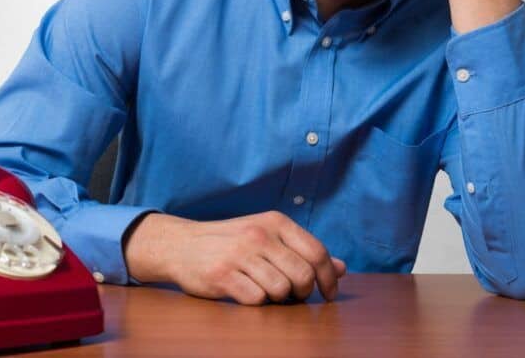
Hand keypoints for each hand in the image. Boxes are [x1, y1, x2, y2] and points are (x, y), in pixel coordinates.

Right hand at [123, 211, 346, 304]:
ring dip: (277, 299)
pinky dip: (256, 302)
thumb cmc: (230, 242)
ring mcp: (240, 254)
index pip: (317, 252)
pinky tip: (246, 292)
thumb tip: (342, 268)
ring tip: (265, 291)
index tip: (328, 294)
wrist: (181, 244)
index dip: (328, 278)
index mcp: (275, 222)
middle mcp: (259, 235)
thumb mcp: (267, 237)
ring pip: (281, 290)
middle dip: (302, 293)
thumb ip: (303, 251)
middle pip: (303, 276)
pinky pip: (257, 300)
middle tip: (291, 296)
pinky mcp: (223, 275)